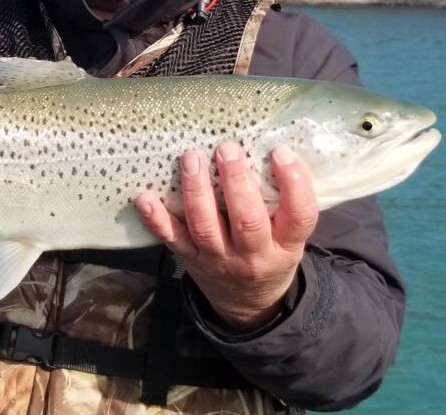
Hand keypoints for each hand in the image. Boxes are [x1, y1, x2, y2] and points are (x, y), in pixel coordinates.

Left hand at [135, 141, 317, 331]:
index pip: (300, 216)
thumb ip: (283, 199)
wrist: (249, 302)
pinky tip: (145, 198)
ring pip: (205, 227)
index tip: (281, 152)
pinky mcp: (190, 259)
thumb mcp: (289, 234)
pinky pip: (172, 239)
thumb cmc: (270, 250)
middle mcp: (254, 254)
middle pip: (247, 220)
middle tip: (227, 148)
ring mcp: (218, 258)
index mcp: (286, 244)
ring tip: (191, 158)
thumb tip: (269, 142)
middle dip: (235, 182)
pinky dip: (156, 219)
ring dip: (196, 191)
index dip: (294, 184)